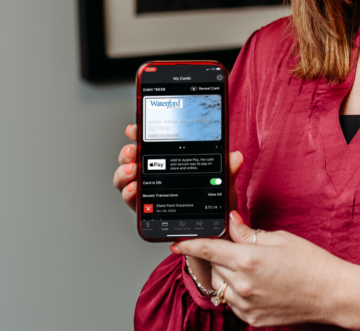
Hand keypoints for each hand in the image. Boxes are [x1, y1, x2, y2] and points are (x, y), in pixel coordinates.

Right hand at [111, 124, 243, 213]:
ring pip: (126, 179)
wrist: (214, 232)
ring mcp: (149, 192)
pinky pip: (133, 201)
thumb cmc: (215, 205)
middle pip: (133, 159)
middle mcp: (155, 175)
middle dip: (128, 153)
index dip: (140, 135)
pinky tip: (134, 190)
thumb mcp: (223, 183)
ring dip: (124, 173)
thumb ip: (228, 170)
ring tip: (132, 171)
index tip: (135, 129)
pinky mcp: (147, 211)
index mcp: (170, 162)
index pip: (151, 144)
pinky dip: (129, 194)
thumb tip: (235, 156)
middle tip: (133, 151)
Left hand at [171, 213, 359, 330]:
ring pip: (220, 286)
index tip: (177, 242)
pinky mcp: (252, 319)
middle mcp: (242, 285)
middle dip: (217, 257)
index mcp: (248, 260)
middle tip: (234, 249)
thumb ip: (248, 233)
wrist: (330, 294)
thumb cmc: (311, 263)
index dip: (190, 244)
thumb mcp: (280, 239)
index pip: (208, 250)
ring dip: (225, 274)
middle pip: (212, 267)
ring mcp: (246, 305)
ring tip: (250, 267)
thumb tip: (230, 223)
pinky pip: (232, 302)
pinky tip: (256, 283)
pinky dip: (236, 291)